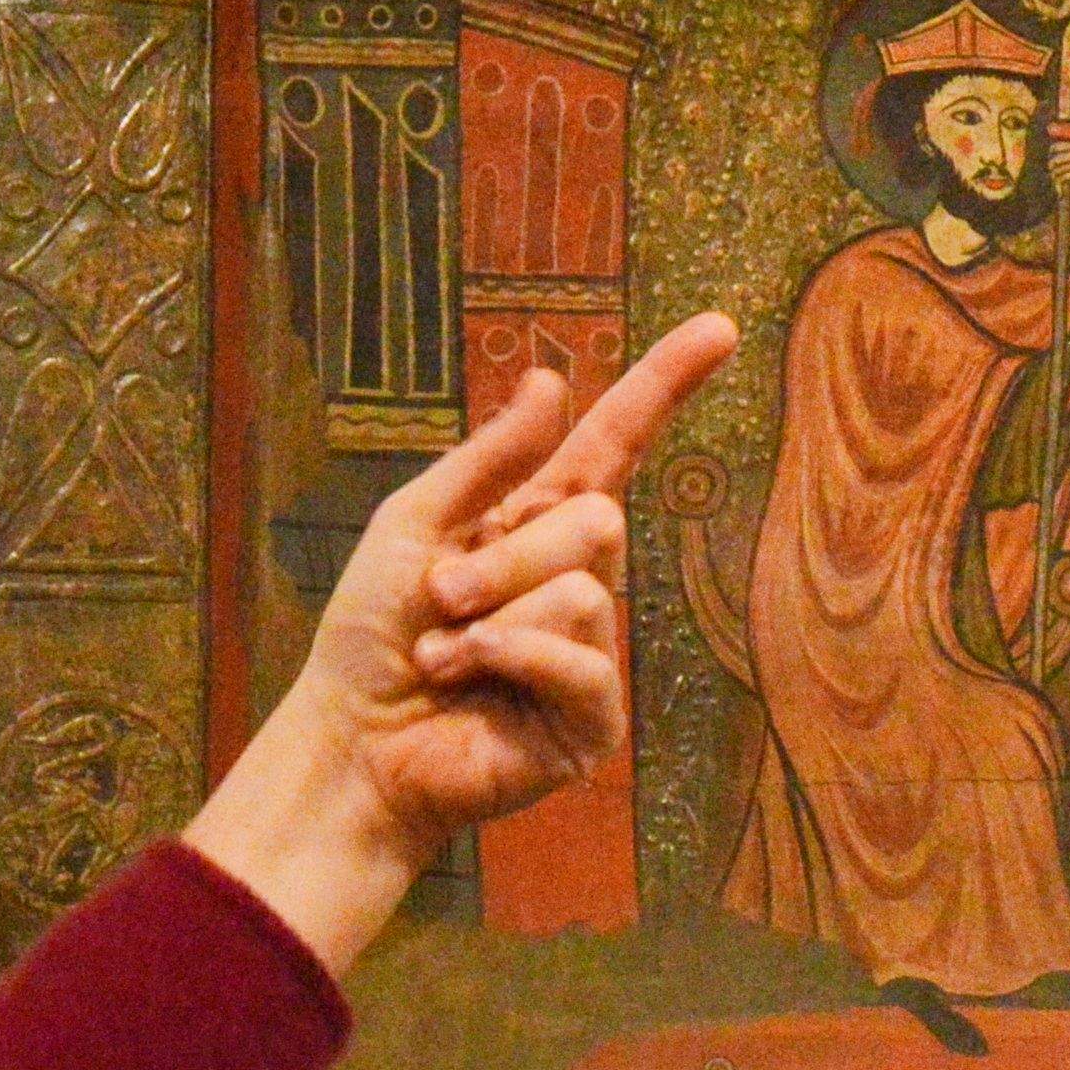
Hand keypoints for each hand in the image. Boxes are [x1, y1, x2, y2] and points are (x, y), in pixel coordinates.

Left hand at [183, 312, 736, 971]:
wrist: (349, 741)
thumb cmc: (371, 636)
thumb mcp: (416, 524)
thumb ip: (488, 461)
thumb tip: (551, 382)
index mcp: (534, 525)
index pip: (616, 446)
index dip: (664, 387)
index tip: (720, 327)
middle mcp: (575, 582)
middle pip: (596, 521)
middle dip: (504, 556)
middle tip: (442, 597)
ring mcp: (590, 652)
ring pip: (583, 590)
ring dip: (492, 615)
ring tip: (442, 652)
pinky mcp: (591, 720)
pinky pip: (580, 660)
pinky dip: (511, 659)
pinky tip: (468, 683)